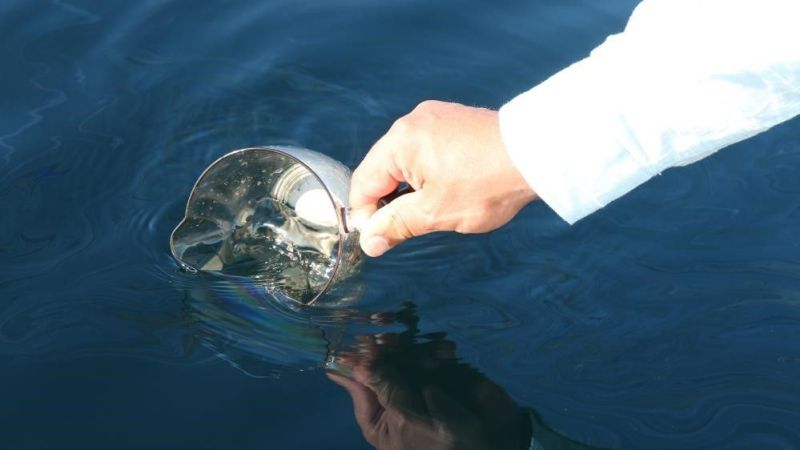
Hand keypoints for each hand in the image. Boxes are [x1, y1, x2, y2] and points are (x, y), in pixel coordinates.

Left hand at [327, 333, 529, 449]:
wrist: (497, 443)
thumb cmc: (447, 445)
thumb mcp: (410, 420)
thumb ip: (388, 390)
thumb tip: (358, 367)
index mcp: (378, 414)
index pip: (359, 381)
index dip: (355, 358)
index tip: (354, 338)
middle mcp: (396, 393)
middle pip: (381, 360)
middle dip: (386, 345)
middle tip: (391, 334)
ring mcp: (421, 381)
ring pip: (407, 351)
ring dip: (416, 346)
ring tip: (432, 351)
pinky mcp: (445, 372)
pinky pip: (434, 352)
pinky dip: (438, 349)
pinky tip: (447, 350)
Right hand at [350, 100, 536, 256]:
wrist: (539, 154)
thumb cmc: (489, 181)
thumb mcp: (435, 213)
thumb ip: (396, 226)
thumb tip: (370, 241)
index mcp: (400, 141)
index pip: (363, 183)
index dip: (366, 216)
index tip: (378, 238)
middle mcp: (413, 121)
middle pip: (384, 170)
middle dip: (392, 202)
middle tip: (411, 228)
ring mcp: (436, 118)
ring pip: (407, 162)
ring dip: (414, 189)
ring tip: (438, 209)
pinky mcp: (455, 121)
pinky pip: (429, 150)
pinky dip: (432, 173)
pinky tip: (452, 190)